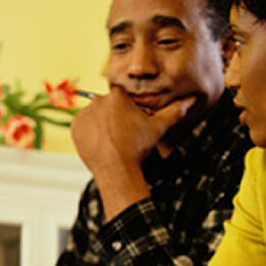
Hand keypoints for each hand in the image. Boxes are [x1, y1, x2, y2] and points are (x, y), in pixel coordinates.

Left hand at [71, 87, 193, 219]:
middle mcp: (98, 101)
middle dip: (115, 118)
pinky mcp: (75, 127)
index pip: (123, 98)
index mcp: (118, 96)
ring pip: (95, 116)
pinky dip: (90, 134)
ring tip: (112, 141)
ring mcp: (85, 114)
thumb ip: (174, 111)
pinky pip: (83, 127)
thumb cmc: (139, 147)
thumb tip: (191, 100)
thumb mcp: (158, 128)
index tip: (132, 124)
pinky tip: (101, 144)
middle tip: (123, 136)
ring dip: (102, 125)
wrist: (117, 169)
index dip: (128, 111)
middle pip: (108, 106)